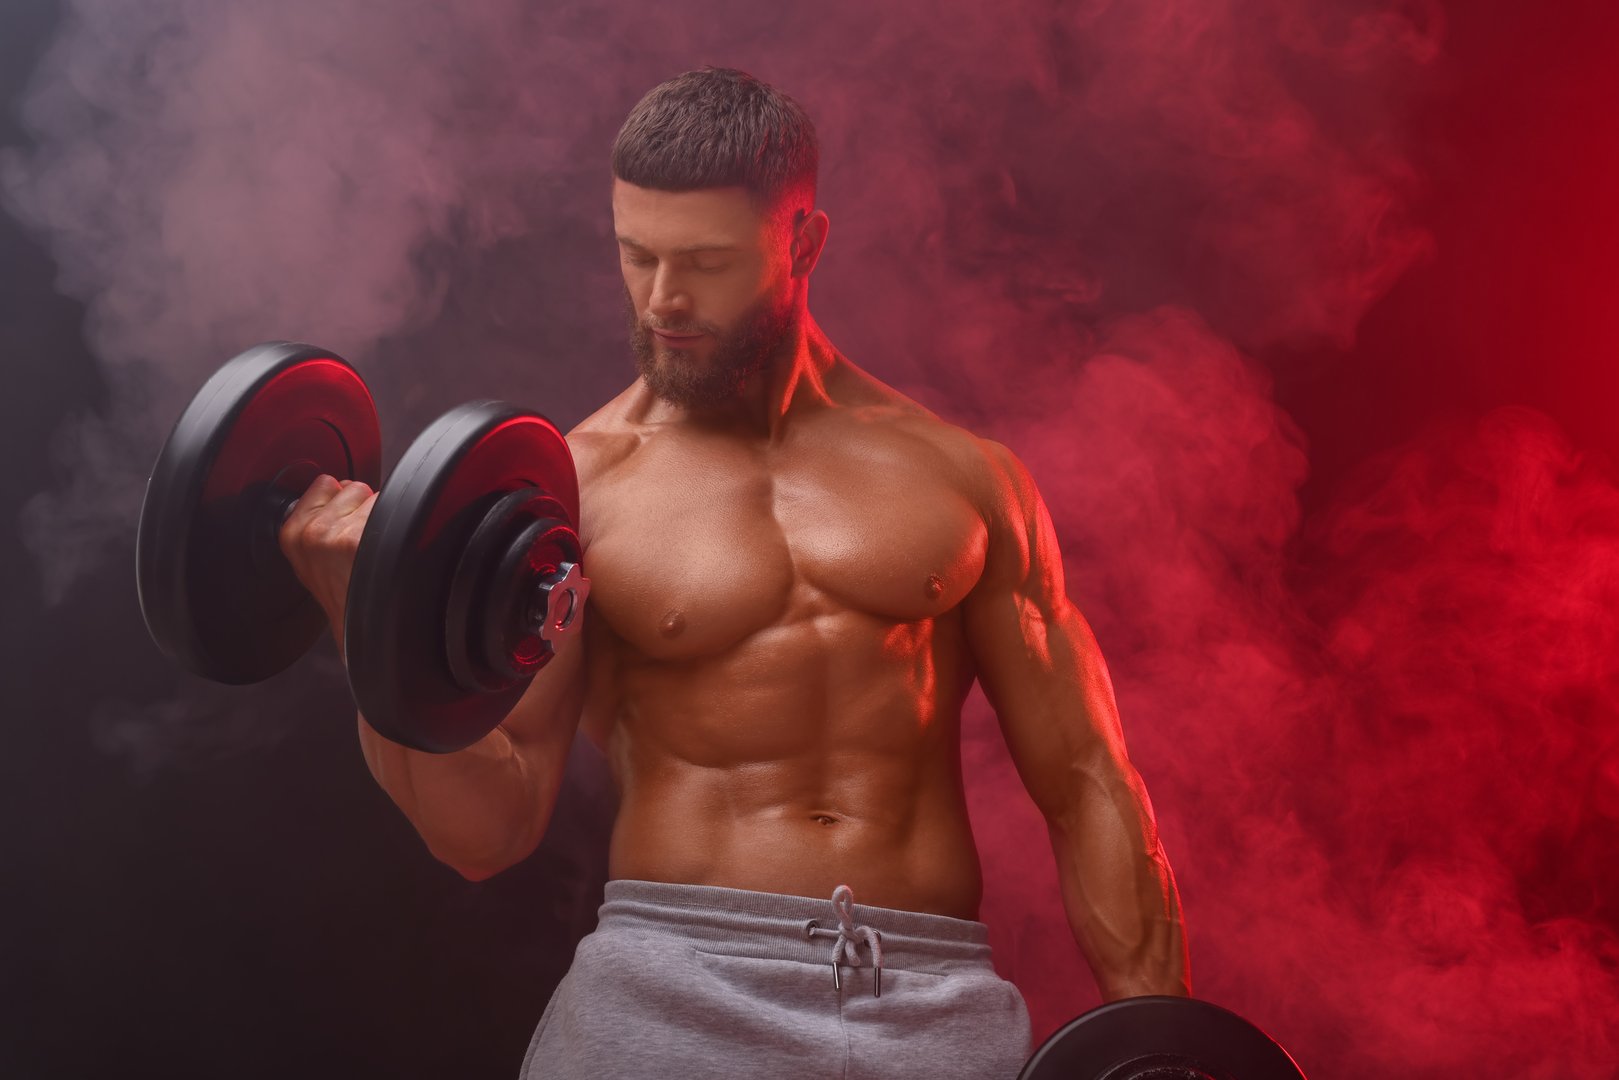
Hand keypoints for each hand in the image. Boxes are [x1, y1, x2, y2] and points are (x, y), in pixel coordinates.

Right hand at [277, 474, 377, 633]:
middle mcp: (311, 533)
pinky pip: (391, 512)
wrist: (359, 630)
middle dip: (362, 508)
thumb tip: (338, 490)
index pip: (325, 483)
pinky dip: (397, 528)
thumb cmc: (343, 596)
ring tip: (374, 549)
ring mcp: (335, 536)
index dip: (342, 500)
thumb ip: (315, 521)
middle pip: (352, 487)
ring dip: (380, 519)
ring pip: (374, 498)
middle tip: (360, 543)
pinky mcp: (360, 541)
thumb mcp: (310, 558)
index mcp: (292, 533)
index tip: (345, 522)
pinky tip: (385, 552)